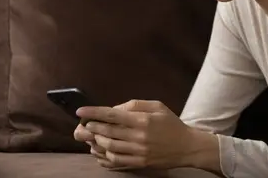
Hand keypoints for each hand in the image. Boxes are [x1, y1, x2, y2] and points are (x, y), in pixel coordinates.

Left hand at [75, 100, 204, 169]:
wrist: (186, 147)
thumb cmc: (171, 123)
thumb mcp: (157, 106)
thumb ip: (135, 105)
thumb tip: (114, 109)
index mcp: (143, 120)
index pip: (112, 115)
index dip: (94, 113)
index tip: (80, 111)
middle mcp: (138, 137)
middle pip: (107, 132)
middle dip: (92, 127)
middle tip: (85, 124)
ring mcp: (138, 152)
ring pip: (108, 147)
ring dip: (96, 141)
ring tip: (93, 136)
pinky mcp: (138, 163)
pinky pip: (115, 161)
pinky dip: (104, 155)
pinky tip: (100, 150)